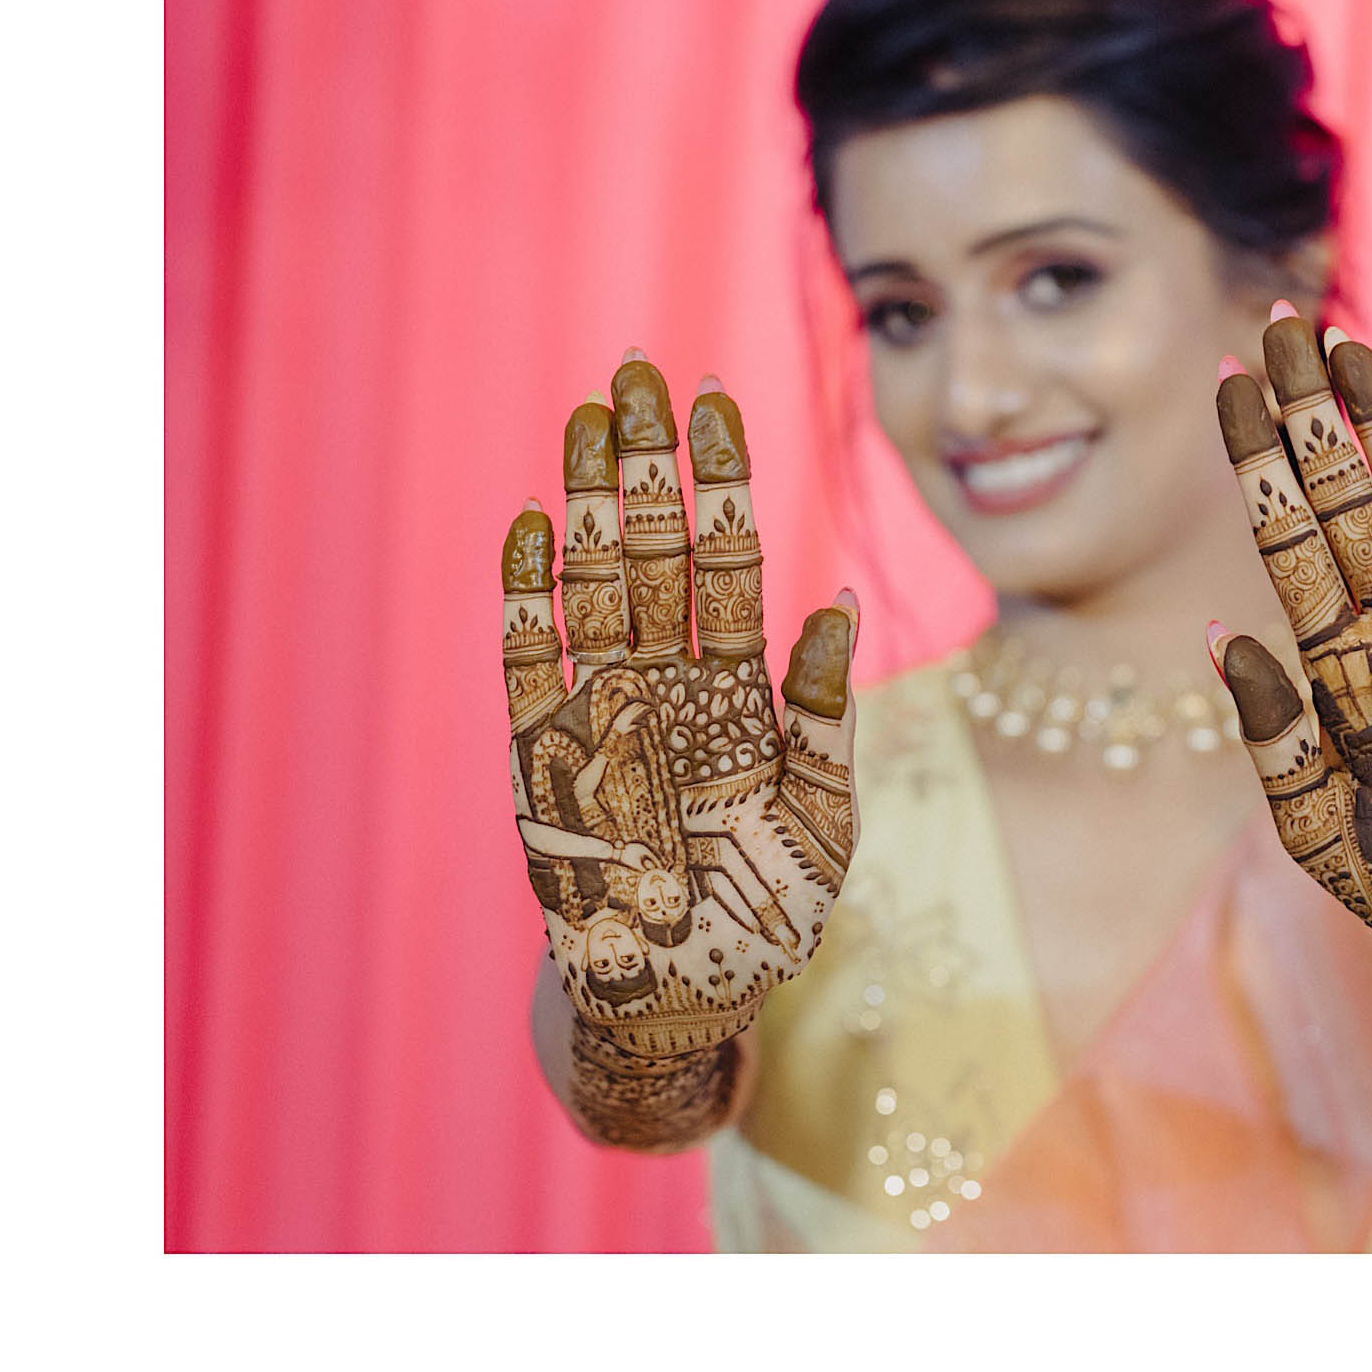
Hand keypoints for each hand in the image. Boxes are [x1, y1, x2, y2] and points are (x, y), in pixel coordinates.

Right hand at [500, 356, 859, 1061]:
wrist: (685, 1003)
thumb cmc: (765, 913)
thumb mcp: (826, 818)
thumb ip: (827, 715)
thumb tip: (841, 603)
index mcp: (738, 693)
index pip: (728, 561)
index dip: (720, 479)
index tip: (716, 395)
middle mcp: (668, 688)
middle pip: (655, 553)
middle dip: (649, 462)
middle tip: (640, 369)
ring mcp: (605, 720)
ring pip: (596, 588)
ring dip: (593, 504)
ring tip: (590, 419)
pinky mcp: (548, 767)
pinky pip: (533, 668)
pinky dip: (529, 601)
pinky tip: (532, 527)